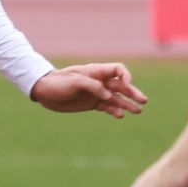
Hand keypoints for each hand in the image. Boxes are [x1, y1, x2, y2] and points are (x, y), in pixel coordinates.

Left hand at [29, 63, 148, 117]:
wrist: (44, 92)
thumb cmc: (58, 82)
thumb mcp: (74, 82)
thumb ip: (92, 87)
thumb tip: (108, 96)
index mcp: (96, 71)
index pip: (118, 70)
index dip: (126, 76)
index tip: (127, 84)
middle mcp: (99, 82)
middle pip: (121, 86)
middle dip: (133, 92)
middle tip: (144, 101)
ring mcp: (96, 93)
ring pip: (116, 98)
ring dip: (127, 104)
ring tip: (138, 111)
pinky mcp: (91, 104)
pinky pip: (106, 107)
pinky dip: (114, 111)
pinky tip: (120, 116)